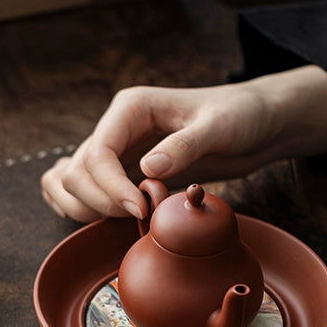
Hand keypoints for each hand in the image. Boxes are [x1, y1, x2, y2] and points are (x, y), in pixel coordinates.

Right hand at [41, 66, 326, 221]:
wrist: (256, 124)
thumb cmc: (242, 116)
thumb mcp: (221, 127)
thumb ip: (186, 146)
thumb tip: (147, 169)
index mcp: (132, 108)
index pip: (97, 153)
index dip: (111, 188)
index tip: (139, 210)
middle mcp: (116, 127)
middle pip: (76, 171)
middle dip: (99, 202)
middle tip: (137, 217)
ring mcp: (116, 149)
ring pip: (69, 180)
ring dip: (83, 206)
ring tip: (123, 219)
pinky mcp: (123, 170)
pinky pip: (81, 186)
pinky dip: (78, 204)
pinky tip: (102, 217)